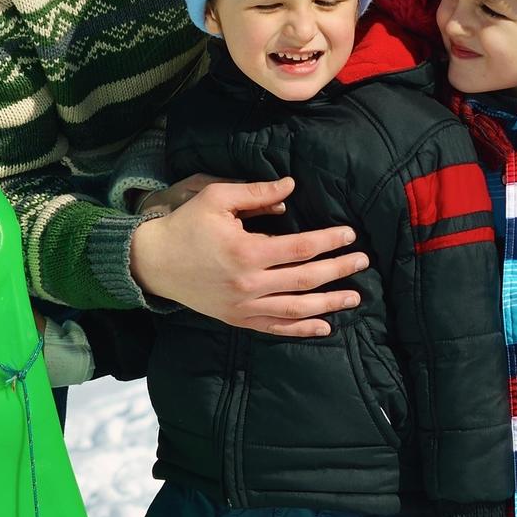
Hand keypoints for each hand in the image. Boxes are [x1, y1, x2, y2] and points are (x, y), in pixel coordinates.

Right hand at [129, 176, 364, 336]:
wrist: (153, 262)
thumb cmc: (185, 226)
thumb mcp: (215, 197)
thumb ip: (256, 193)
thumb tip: (291, 186)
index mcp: (247, 251)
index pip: (301, 247)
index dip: (329, 240)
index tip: (349, 234)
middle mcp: (249, 283)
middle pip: (306, 280)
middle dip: (339, 270)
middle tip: (363, 262)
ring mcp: (243, 306)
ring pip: (296, 309)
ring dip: (329, 304)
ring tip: (354, 297)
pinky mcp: (237, 318)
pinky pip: (275, 328)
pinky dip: (301, 329)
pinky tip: (324, 326)